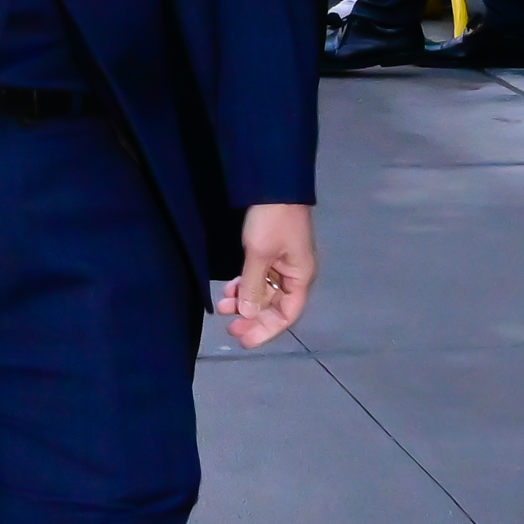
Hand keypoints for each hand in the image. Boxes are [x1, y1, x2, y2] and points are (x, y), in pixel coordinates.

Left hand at [217, 204, 315, 347]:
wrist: (273, 185)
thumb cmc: (271, 221)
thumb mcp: (259, 255)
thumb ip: (253, 288)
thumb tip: (249, 316)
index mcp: (300, 278)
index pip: (286, 315)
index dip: (266, 330)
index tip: (244, 338)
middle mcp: (293, 275)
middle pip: (275, 307)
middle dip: (252, 317)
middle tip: (229, 326)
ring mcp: (281, 264)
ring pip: (263, 293)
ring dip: (244, 302)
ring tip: (223, 306)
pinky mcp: (269, 253)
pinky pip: (257, 279)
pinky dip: (243, 286)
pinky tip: (228, 289)